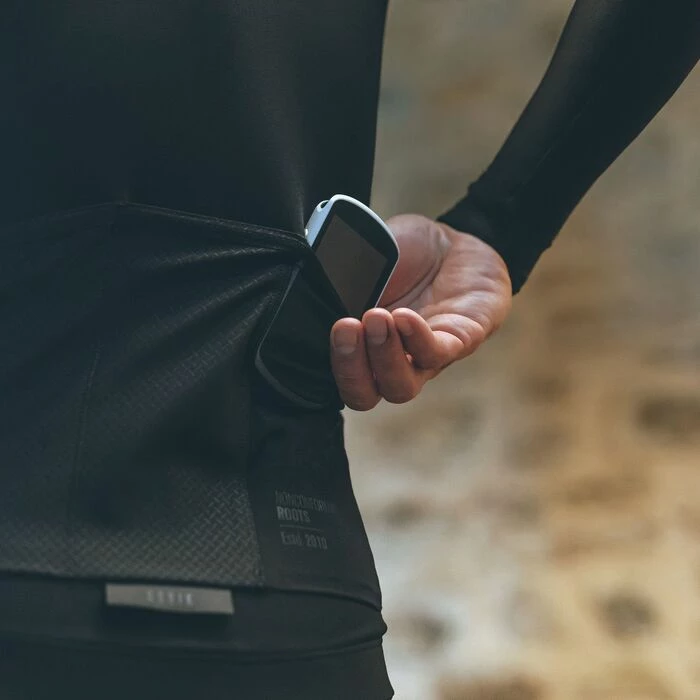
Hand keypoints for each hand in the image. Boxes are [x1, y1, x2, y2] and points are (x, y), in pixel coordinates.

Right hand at [330, 213, 511, 409]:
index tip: (323, 330)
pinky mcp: (459, 342)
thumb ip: (339, 276)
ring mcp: (424, 358)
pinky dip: (417, 338)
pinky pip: (436, 354)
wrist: (452, 243)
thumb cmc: (402, 256)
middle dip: (350, 368)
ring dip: (384, 356)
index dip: (328, 366)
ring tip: (376, 318)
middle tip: (344, 329)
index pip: (337, 377)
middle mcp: (388, 361)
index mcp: (360, 346)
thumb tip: (313, 279)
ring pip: (401, 387)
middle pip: (363, 395)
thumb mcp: (363, 260)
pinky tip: (404, 316)